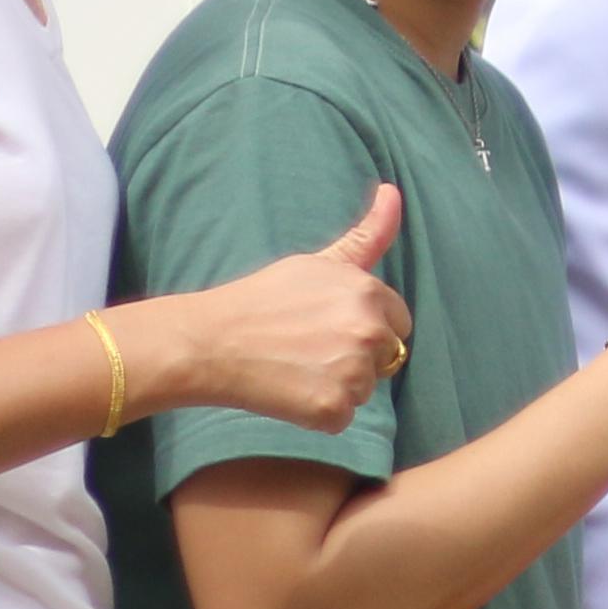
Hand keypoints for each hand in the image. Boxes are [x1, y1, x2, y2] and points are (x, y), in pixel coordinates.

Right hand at [149, 185, 412, 431]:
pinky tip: (289, 392)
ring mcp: (353, 372)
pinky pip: (343, 417)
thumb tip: (393, 192)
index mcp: (368, 293)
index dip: (365, 327)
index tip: (326, 326)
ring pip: (366, 389)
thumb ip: (366, 236)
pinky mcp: (334, 409)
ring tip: (294, 368)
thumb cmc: (261, 299)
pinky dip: (319, 412)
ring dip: (338, 385)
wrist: (208, 342)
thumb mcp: (317, 262)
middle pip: (387, 357)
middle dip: (357, 356)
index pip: (399, 322)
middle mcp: (369, 331)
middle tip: (308, 348)